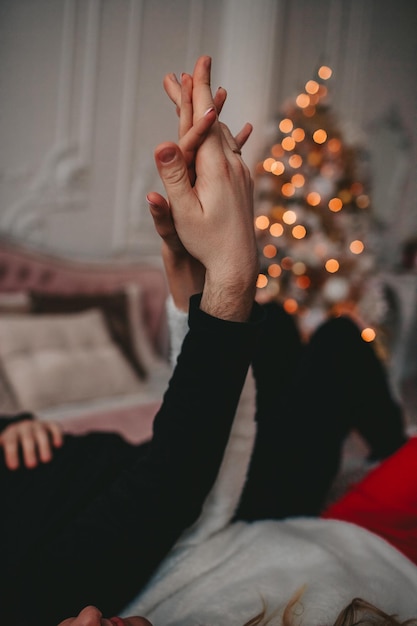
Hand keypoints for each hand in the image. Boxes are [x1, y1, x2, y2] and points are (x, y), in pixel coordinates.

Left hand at [0, 419, 62, 469]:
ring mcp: (39, 425)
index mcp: (11, 433)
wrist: (25, 430)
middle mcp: (25, 426)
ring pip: (41, 434)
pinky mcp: (51, 424)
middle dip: (29, 451)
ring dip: (44, 446)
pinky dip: (57, 435)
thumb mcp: (4, 449)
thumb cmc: (14, 448)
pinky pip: (55, 427)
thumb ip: (1, 456)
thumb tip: (0, 473)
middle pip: (27, 438)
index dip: (11, 454)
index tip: (14, 467)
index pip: (10, 442)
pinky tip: (58, 445)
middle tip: (31, 465)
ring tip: (46, 460)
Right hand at [148, 56, 257, 321]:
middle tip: (191, 69)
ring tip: (203, 96)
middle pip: (214, 121)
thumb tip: (163, 142)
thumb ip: (174, 176)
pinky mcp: (244, 184)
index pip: (204, 120)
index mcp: (216, 168)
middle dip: (200, 94)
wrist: (238, 265)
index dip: (196, 91)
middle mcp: (233, 165)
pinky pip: (232, 150)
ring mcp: (242, 174)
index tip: (195, 64)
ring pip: (225, 134)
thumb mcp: (184, 212)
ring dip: (211, 113)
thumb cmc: (207, 242)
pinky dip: (222, 133)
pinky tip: (225, 132)